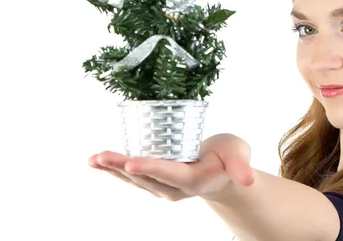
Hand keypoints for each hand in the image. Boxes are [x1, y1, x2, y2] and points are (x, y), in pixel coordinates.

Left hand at [88, 133, 254, 200]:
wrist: (223, 170)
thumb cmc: (230, 157)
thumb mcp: (239, 155)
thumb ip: (240, 167)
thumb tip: (248, 180)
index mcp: (194, 179)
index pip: (170, 173)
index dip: (150, 167)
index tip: (131, 162)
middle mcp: (174, 187)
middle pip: (146, 177)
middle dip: (122, 167)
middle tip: (101, 157)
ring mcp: (162, 186)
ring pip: (135, 179)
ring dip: (113, 169)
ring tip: (94, 159)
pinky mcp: (155, 181)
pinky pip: (132, 176)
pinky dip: (114, 169)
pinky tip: (98, 162)